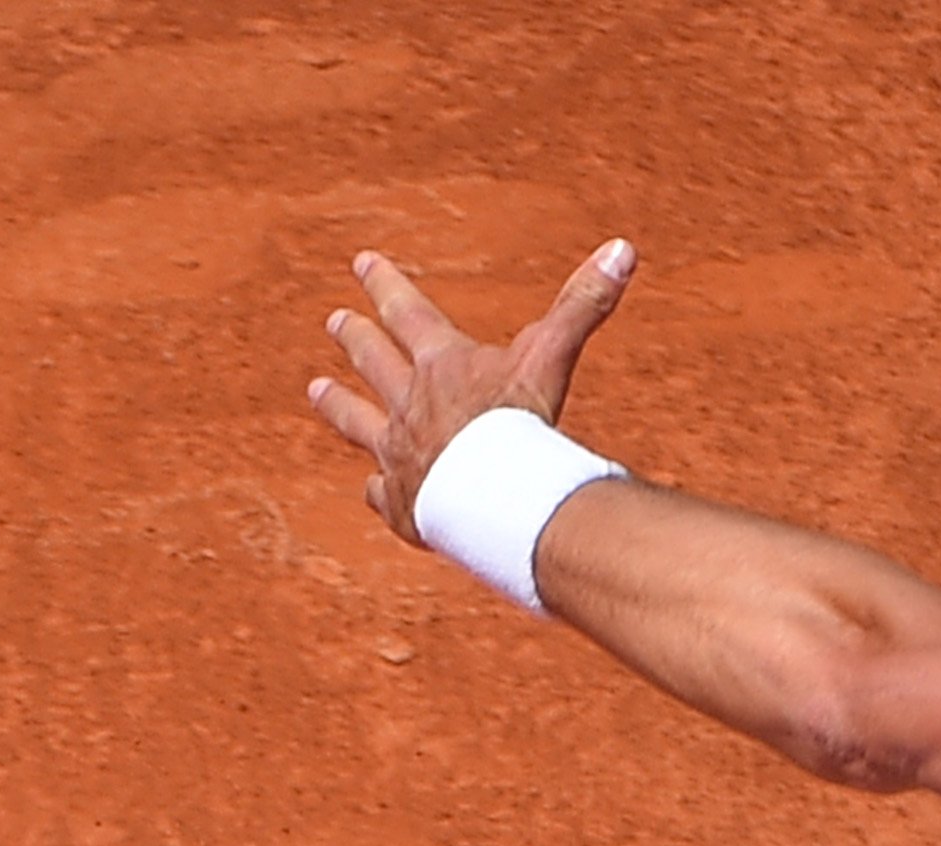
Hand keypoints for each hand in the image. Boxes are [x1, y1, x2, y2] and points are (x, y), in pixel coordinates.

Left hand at [309, 240, 636, 541]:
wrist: (496, 500)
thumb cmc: (524, 425)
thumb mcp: (553, 356)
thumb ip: (583, 305)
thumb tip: (623, 248)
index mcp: (441, 363)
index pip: (406, 312)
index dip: (385, 285)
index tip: (363, 264)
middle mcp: (409, 403)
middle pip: (374, 361)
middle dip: (355, 336)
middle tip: (335, 320)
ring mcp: (399, 453)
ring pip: (358, 422)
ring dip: (338, 403)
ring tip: (316, 389)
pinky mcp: (401, 502)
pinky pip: (383, 492)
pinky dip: (380, 489)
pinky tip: (377, 490)